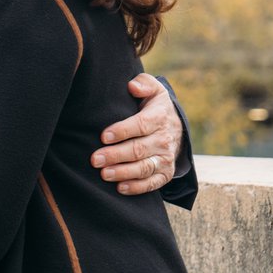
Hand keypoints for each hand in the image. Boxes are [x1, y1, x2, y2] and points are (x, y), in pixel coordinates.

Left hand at [92, 75, 181, 194]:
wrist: (176, 128)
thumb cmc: (155, 107)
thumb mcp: (154, 90)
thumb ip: (144, 84)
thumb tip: (132, 86)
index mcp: (159, 117)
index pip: (141, 125)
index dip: (122, 131)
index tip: (104, 136)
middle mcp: (164, 139)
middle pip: (139, 149)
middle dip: (116, 155)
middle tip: (95, 159)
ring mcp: (166, 158)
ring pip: (144, 168)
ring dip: (124, 172)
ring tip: (104, 174)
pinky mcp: (165, 173)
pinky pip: (152, 183)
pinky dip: (137, 187)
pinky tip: (120, 188)